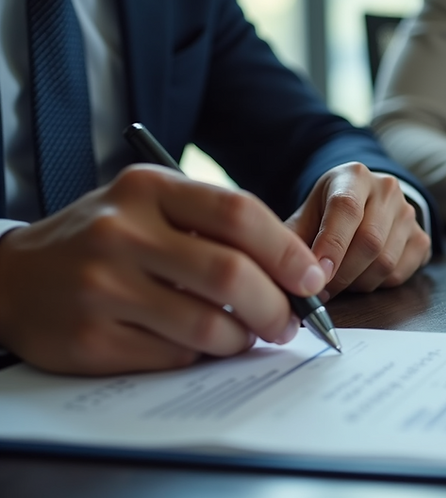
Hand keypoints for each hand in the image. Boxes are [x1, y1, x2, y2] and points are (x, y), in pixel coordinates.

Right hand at [0, 165, 327, 375]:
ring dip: (242, 340)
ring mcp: (101, 288)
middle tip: (289, 323)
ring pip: (207, 326)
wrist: (12, 277)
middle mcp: (121, 233)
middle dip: (276, 306)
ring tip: (246, 337)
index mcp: (146, 191)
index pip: (239, 213)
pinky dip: (200, 357)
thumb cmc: (104, 240)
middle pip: (231, 275)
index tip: (312, 278)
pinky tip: (197, 347)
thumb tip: (295, 271)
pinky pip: (173, 358)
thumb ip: (215, 227)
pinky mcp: (89, 339)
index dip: (287, 251)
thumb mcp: (150, 207)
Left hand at [285, 162, 430, 298]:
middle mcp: (387, 190)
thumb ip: (292, 240)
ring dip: (357, 283)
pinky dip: (377, 284)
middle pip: (370, 241)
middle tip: (321, 291)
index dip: (331, 245)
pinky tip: (362, 276)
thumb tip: (280, 275)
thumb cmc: (330, 211)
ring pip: (385, 262)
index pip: (346, 209)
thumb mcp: (307, 214)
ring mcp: (409, 214)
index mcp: (354, 176)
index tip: (316, 274)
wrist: (365, 202)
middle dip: (342, 275)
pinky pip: (400, 274)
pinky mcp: (421, 238)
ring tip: (340, 280)